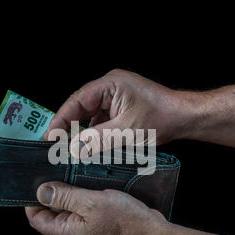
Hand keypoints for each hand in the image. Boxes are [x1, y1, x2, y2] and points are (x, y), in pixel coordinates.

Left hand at [25, 181, 168, 234]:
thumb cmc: (126, 223)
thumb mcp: (91, 203)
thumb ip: (65, 196)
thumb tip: (41, 191)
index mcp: (68, 232)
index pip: (38, 219)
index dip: (32, 201)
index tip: (34, 182)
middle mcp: (75, 233)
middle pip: (53, 213)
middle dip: (52, 192)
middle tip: (56, 171)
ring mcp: (88, 229)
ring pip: (71, 208)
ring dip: (70, 192)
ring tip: (74, 174)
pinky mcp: (100, 223)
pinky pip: (85, 209)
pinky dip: (84, 195)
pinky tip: (90, 182)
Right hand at [44, 69, 200, 156]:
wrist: (184, 117)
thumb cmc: (162, 117)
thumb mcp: (126, 131)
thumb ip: (97, 140)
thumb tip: (74, 149)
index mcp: (109, 84)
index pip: (76, 101)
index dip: (61, 119)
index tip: (50, 136)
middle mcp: (109, 87)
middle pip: (80, 107)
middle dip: (69, 126)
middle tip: (56, 145)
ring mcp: (115, 97)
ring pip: (89, 115)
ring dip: (82, 131)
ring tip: (71, 148)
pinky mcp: (119, 107)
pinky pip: (100, 119)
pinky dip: (94, 132)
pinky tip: (89, 146)